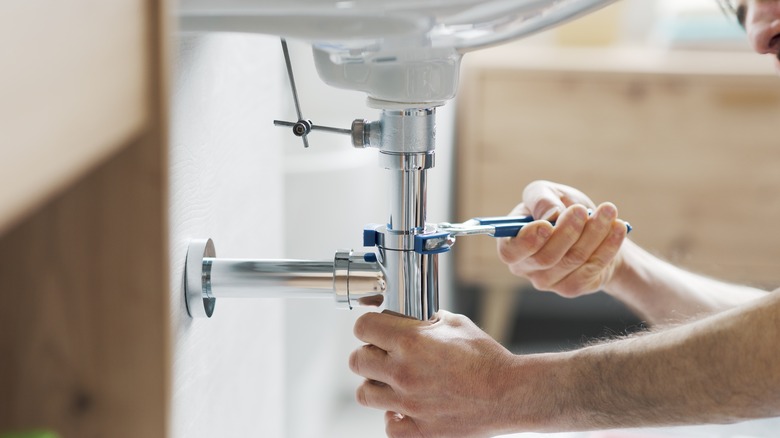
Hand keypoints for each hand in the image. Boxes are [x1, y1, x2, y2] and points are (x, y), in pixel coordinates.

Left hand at [350, 310, 516, 437]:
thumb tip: (412, 319)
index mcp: (411, 342)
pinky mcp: (419, 430)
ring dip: (375, 384)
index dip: (368, 326)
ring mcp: (408, 404)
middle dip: (368, 353)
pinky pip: (388, 425)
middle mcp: (403, 372)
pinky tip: (404, 408)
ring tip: (392, 382)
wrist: (510, 394)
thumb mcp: (456, 324)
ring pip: (365, 393)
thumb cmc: (487, 359)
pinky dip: (393, 417)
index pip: (363, 327)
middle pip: (357, 360)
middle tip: (382, 355)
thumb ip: (428, 320)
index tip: (374, 330)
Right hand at [496, 180, 628, 297]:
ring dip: (593, 233)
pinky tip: (618, 228)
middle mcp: (525, 267)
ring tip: (608, 210)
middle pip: (546, 258)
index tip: (547, 225)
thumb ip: (541, 198)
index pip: (510, 252)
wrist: (591, 228)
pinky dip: (608, 246)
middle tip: (582, 210)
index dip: (527, 241)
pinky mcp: (571, 288)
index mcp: (512, 243)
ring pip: (572, 260)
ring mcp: (547, 282)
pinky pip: (591, 269)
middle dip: (567, 232)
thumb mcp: (548, 192)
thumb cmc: (562, 207)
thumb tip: (550, 214)